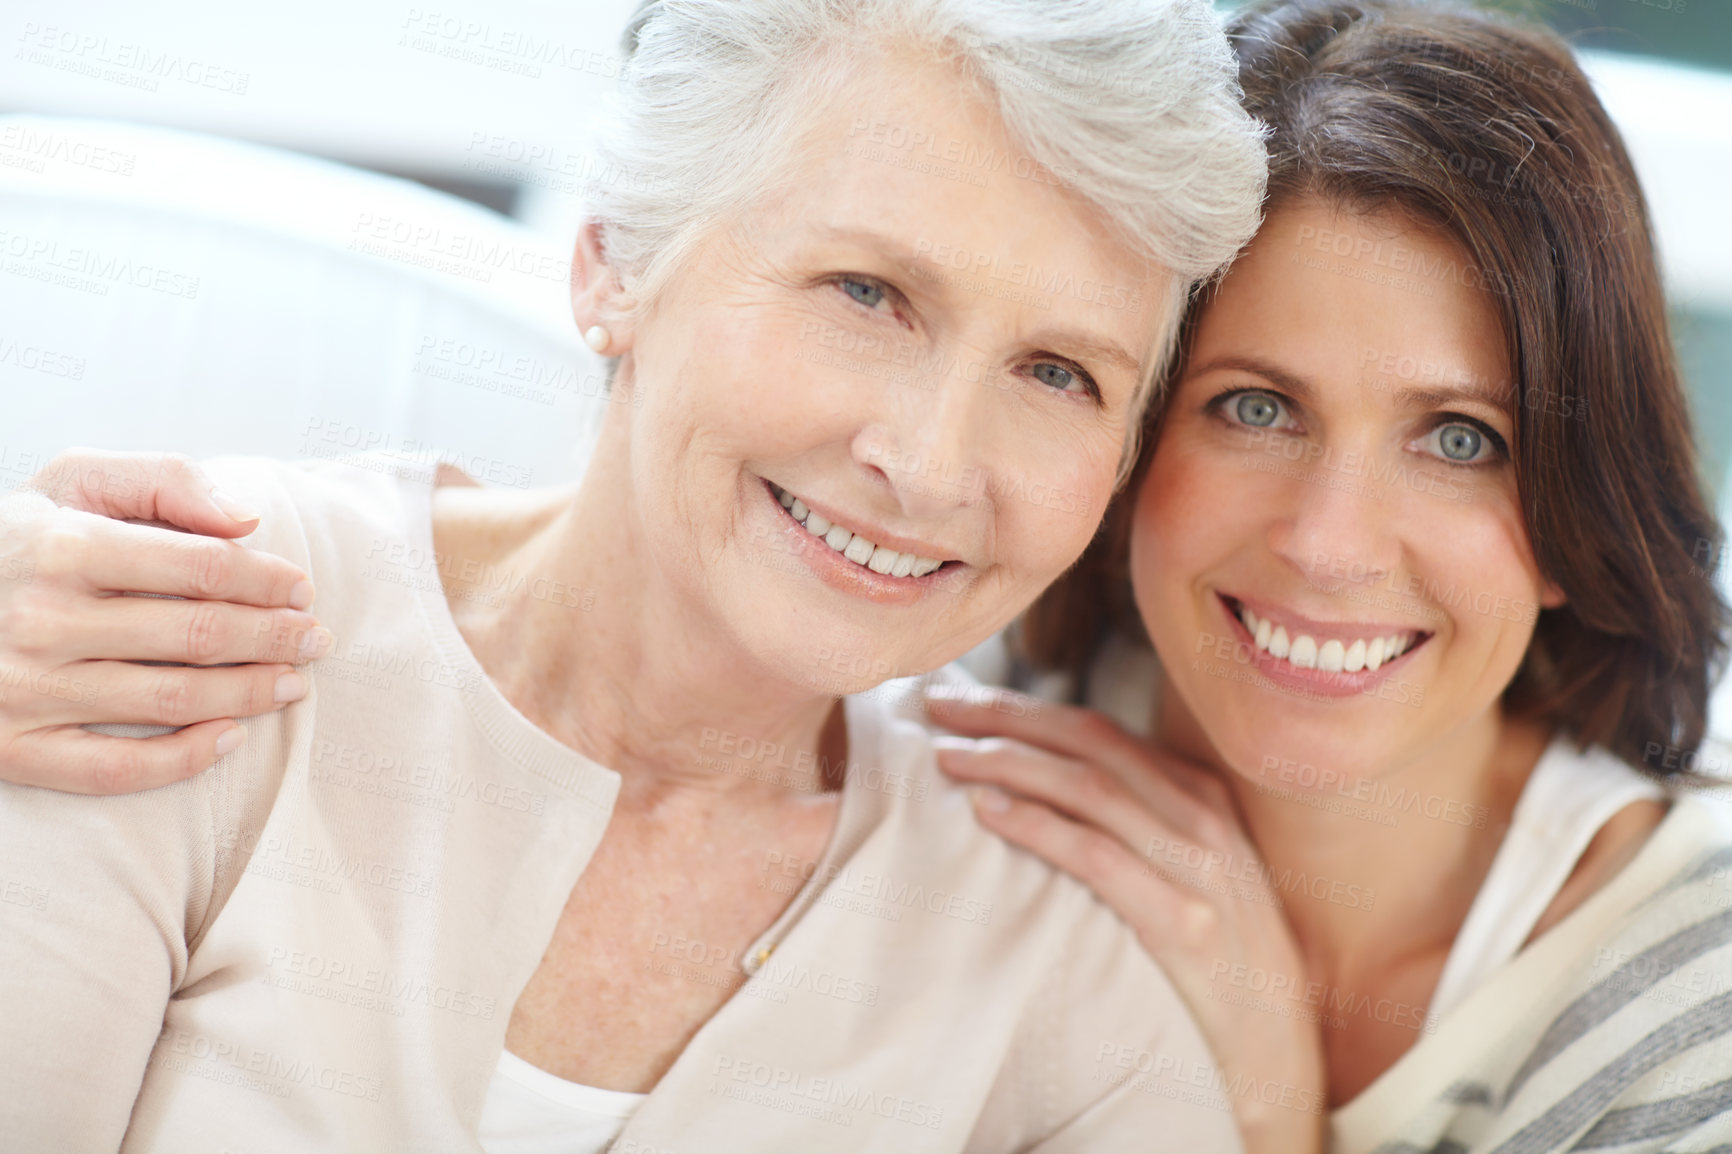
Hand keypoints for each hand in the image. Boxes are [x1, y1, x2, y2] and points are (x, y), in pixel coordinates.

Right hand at [0, 450, 330, 793]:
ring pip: (171, 701)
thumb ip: (162, 482)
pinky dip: (184, 759)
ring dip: (250, 695)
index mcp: (63, 546)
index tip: (302, 590)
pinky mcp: (13, 748)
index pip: (202, 567)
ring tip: (293, 684)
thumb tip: (244, 519)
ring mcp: (25, 689)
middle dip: (275, 639)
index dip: (268, 581)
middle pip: (199, 637)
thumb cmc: (17, 540)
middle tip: (316, 640)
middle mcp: (43, 620)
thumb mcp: (72, 482)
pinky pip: (115, 770)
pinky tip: (230, 737)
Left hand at [926, 687, 1326, 1153]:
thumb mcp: (1187, 871)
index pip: (1096, 730)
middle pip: (1087, 742)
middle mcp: (1201, 815)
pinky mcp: (1184, 922)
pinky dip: (1038, 826)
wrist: (1278, 1052)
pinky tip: (988, 814)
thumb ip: (1133, 824)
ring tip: (946, 758)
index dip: (1021, 709)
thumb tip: (1039, 787)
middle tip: (936, 708)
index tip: (957, 701)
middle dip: (1004, 717)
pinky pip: (1098, 856)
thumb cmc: (1215, 963)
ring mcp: (1197, 866)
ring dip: (1009, 763)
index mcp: (1199, 794)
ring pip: (1089, 787)